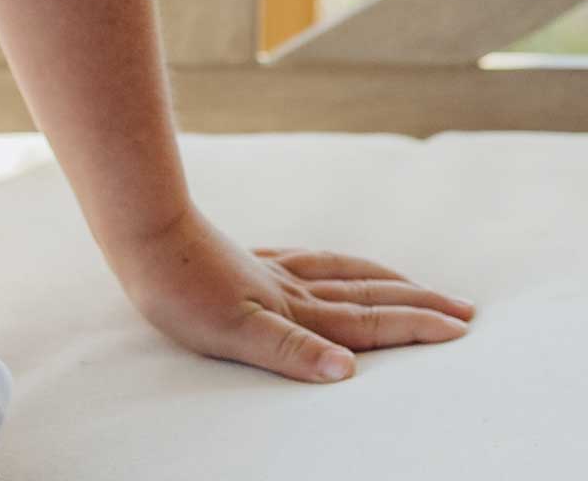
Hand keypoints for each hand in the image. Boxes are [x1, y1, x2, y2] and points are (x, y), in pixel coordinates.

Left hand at [108, 203, 476, 382]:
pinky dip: (332, 264)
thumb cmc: (179, 289)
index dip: (416, 326)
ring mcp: (269, 269)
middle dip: (416, 303)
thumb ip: (292, 352)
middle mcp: (291, 287)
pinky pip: (304, 259)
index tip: (462, 328)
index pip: (368, 323)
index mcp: (295, 311)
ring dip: (382, 280)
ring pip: (340, 272)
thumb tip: (349, 370)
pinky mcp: (245, 258)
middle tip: (463, 308)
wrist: (141, 233)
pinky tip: (326, 263)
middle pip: (367, 295)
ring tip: (411, 283)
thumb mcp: (233, 333)